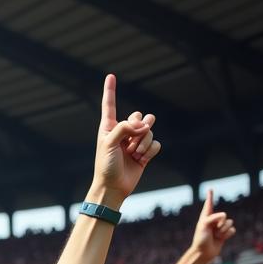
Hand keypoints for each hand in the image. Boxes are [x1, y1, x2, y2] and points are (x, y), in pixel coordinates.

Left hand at [91, 76, 159, 204]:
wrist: (113, 188)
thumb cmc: (106, 166)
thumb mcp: (109, 143)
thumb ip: (124, 128)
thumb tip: (143, 125)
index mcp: (109, 128)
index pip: (110, 105)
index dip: (110, 91)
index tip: (110, 76)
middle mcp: (123, 132)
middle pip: (139, 115)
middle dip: (139, 126)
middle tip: (132, 139)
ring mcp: (134, 142)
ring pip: (150, 129)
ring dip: (144, 141)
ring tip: (134, 153)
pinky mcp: (144, 152)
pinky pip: (156, 143)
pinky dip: (150, 151)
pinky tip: (141, 160)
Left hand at [191, 190, 235, 263]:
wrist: (203, 253)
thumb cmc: (201, 239)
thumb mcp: (204, 225)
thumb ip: (214, 217)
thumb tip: (225, 216)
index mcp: (205, 217)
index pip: (209, 205)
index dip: (210, 197)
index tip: (210, 189)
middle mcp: (213, 220)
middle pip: (224, 215)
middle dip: (221, 223)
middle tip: (213, 231)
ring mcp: (220, 227)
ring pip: (230, 222)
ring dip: (224, 230)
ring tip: (216, 236)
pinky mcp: (225, 234)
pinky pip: (232, 230)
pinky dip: (227, 234)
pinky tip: (221, 239)